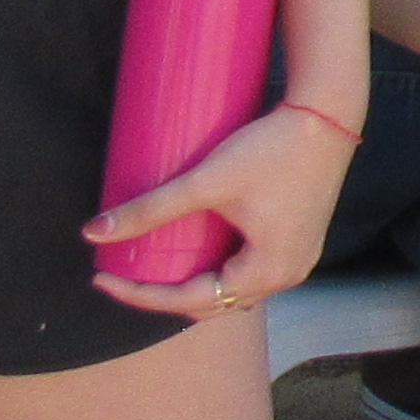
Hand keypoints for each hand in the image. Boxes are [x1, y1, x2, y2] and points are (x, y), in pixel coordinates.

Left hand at [85, 103, 360, 318]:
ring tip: (158, 264)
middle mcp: (286, 276)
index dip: (140, 294)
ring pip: (234, 289)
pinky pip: (252, 271)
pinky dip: (221, 269)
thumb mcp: (207, 181)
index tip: (102, 278)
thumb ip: (151, 208)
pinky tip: (201, 252)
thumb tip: (91, 232)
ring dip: (195, 283)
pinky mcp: (300, 240)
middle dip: (165, 294)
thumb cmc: (272, 149)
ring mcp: (298, 259)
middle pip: (213, 303)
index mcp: (265, 272)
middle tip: (124, 273)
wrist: (327, 116)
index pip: (189, 300)